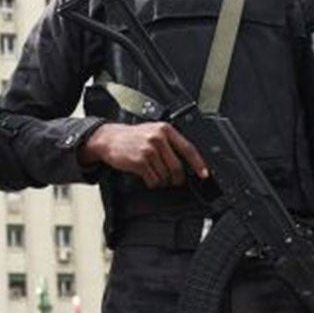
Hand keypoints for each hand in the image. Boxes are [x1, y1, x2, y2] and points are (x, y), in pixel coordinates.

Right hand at [79, 122, 207, 188]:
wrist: (109, 138)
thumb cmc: (132, 137)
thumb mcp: (153, 131)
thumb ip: (170, 142)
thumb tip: (188, 161)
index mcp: (166, 129)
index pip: (188, 148)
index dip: (198, 163)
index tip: (204, 174)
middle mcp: (158, 138)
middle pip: (177, 167)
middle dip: (177, 179)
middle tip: (175, 182)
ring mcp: (148, 150)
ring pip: (165, 176)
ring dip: (162, 181)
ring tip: (155, 175)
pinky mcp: (139, 161)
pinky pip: (153, 180)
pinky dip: (152, 183)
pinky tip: (147, 177)